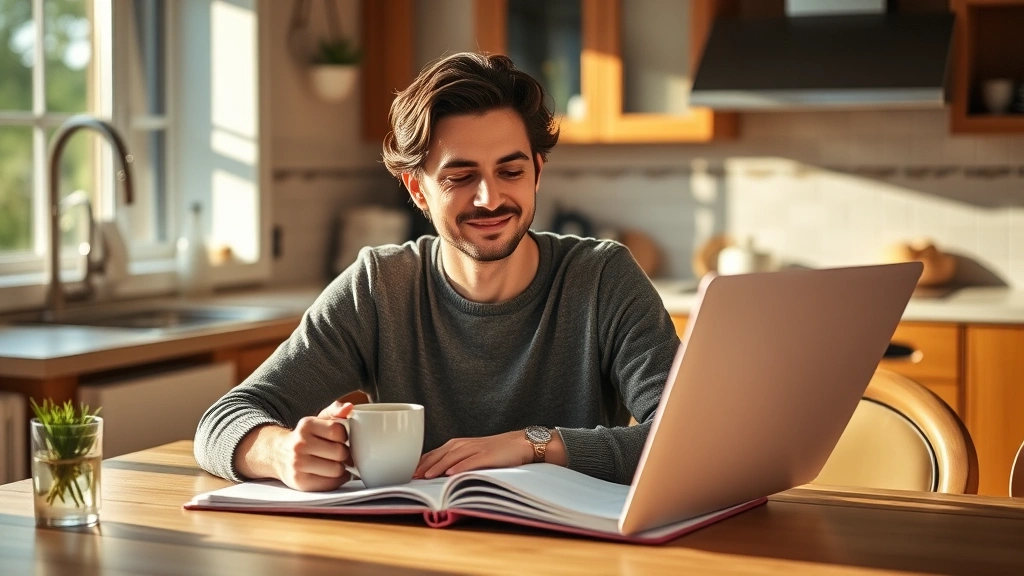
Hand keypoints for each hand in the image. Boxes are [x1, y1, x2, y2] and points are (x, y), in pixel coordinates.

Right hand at [269, 401, 354, 491]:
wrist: (279, 455)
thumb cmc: (305, 438)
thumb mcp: (318, 420)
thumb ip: (335, 411)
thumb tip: (349, 407)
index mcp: (306, 425)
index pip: (338, 431)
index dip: (344, 437)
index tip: (340, 439)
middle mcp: (300, 444)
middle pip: (340, 452)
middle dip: (344, 454)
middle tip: (339, 454)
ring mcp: (298, 464)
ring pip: (337, 470)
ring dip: (341, 468)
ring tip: (335, 464)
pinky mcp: (300, 482)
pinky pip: (330, 484)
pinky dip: (336, 480)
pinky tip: (331, 474)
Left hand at [413, 430, 533, 478]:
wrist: (519, 443)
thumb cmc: (494, 451)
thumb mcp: (471, 454)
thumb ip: (455, 461)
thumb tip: (436, 475)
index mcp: (457, 444)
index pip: (434, 453)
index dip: (420, 463)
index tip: (407, 472)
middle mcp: (463, 444)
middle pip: (439, 454)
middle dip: (424, 466)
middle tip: (411, 477)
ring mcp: (475, 449)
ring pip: (452, 457)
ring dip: (438, 466)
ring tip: (426, 476)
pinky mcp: (488, 455)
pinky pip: (471, 461)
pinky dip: (460, 466)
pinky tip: (451, 473)